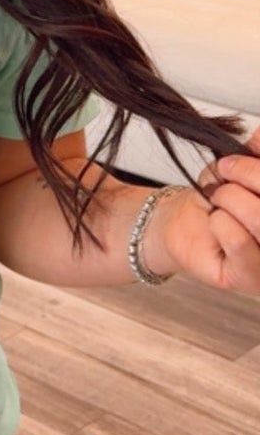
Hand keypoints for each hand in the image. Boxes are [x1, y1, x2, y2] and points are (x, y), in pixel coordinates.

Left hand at [148, 124, 259, 295]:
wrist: (182, 225)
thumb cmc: (218, 198)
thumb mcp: (241, 165)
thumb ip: (258, 153)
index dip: (258, 168)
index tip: (237, 158)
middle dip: (248, 176)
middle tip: (225, 172)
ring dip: (231, 199)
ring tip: (218, 199)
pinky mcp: (251, 281)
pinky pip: (239, 241)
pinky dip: (221, 223)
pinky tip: (216, 223)